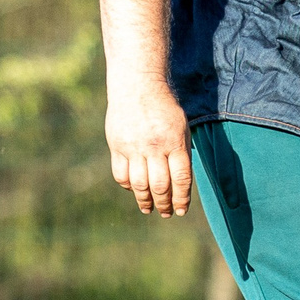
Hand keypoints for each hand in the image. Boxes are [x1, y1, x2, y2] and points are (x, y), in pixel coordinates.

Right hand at [106, 80, 193, 215]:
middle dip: (164, 203)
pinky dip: (128, 186)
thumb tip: (180, 184)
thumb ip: (182, 153)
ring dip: (145, 200)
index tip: (181, 210)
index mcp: (175, 142)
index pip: (181, 178)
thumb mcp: (181, 128)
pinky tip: (134, 189)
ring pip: (139, 184)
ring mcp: (133, 147)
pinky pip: (121, 174)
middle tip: (166, 213)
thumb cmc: (164, 109)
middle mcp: (154, 146)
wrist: (138, 86)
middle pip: (160, 185)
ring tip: (149, 209)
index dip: (182, 198)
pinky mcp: (117, 145)